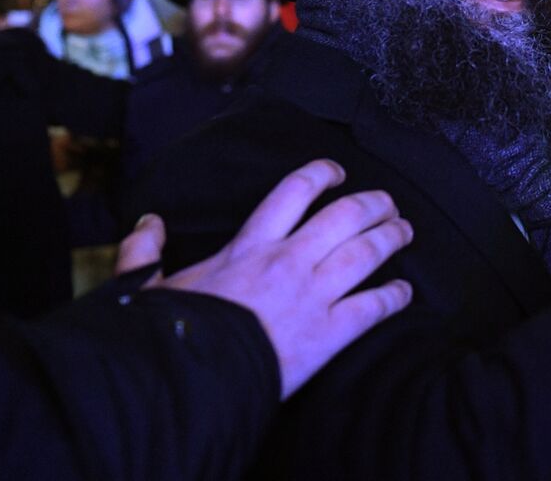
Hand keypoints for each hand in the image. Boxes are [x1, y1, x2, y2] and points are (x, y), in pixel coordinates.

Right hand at [118, 160, 414, 398]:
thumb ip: (145, 251)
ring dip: (392, 238)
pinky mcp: (329, 333)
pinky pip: (373, 307)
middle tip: (389, 202)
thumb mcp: (149, 287)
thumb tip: (148, 222)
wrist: (192, 380)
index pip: (294, 191)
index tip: (338, 170)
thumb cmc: (171, 333)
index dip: (322, 173)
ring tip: (405, 231)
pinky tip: (405, 292)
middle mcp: (289, 260)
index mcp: (250, 245)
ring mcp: (313, 295)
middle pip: (346, 215)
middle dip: (374, 204)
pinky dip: (394, 297)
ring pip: (366, 252)